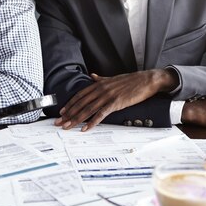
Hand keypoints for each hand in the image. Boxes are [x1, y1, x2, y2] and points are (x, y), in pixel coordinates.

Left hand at [55, 69, 177, 130]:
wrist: (146, 80)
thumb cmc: (131, 80)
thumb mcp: (112, 78)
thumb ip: (101, 79)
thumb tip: (92, 76)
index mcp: (99, 84)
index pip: (80, 95)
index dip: (70, 104)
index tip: (62, 112)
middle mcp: (100, 90)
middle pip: (81, 104)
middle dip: (69, 114)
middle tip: (59, 123)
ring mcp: (107, 96)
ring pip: (88, 109)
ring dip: (76, 119)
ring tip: (68, 127)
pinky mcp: (115, 103)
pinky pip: (101, 114)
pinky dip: (92, 122)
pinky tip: (85, 128)